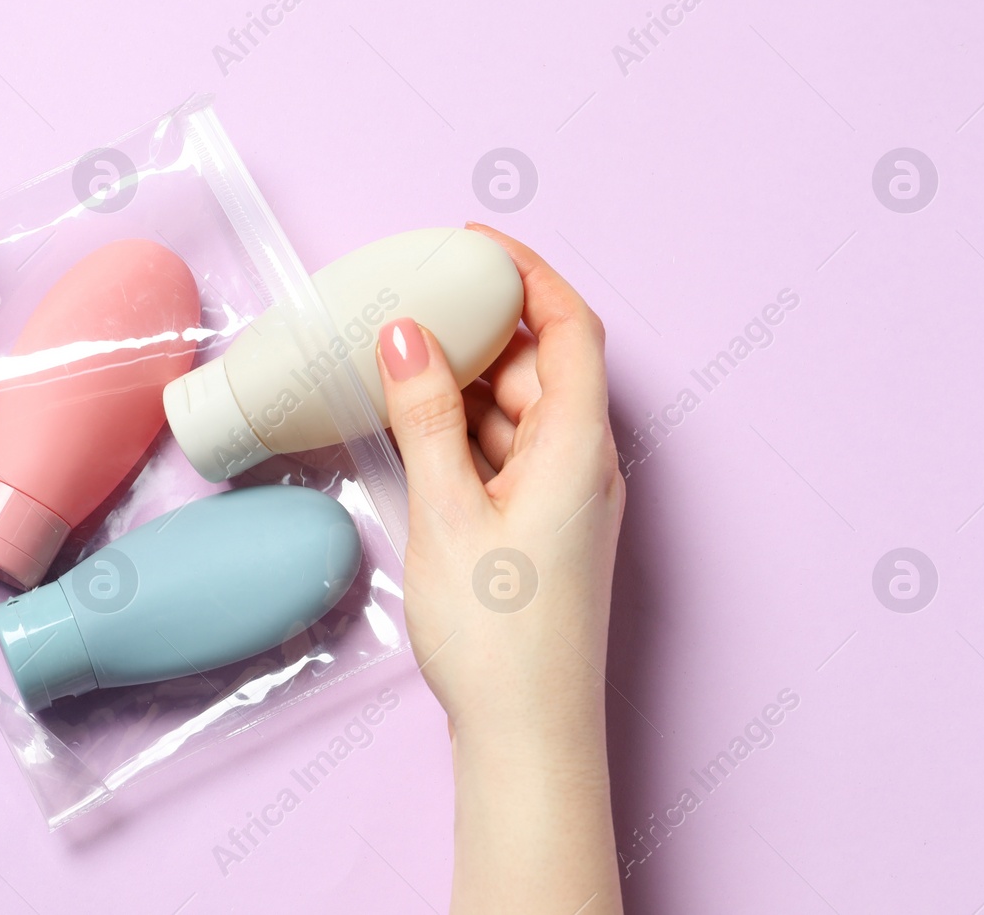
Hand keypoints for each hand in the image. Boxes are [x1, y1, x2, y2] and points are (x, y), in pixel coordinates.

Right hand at [374, 222, 624, 913]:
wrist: (528, 739)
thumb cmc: (497, 637)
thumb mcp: (447, 513)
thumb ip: (425, 419)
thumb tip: (408, 335)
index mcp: (580, 448)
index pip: (569, 328)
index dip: (528, 273)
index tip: (473, 244)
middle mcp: (585, 464)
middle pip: (540, 367)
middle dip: (480, 332)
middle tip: (409, 309)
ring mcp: (566, 499)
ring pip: (518, 412)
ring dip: (465, 386)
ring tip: (398, 369)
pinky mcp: (543, 528)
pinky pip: (507, 454)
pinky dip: (465, 432)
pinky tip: (416, 434)